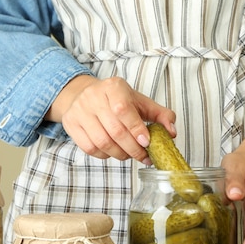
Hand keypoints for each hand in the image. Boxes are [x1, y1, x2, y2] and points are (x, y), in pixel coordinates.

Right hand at [45, 75, 175, 162]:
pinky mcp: (71, 125)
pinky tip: (113, 152)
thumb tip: (172, 132)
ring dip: (120, 154)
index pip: (123, 110)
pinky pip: (90, 148)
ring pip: (102, 142)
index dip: (136, 129)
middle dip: (133, 148)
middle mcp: (94, 97)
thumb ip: (161, 115)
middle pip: (115, 131)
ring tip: (130, 154)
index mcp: (113, 87)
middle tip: (143, 156)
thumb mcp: (140, 102)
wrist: (84, 95)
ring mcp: (80, 111)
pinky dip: (105, 155)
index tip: (147, 142)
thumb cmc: (117, 100)